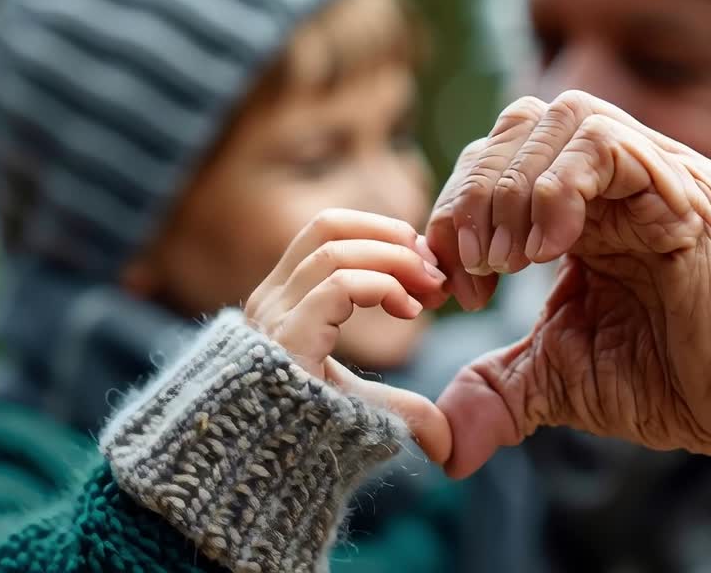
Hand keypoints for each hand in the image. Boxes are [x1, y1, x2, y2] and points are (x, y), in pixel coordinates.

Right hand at [245, 209, 452, 462]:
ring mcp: (274, 317)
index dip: (383, 234)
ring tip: (429, 291)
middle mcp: (271, 301)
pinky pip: (338, 286)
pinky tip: (408, 311)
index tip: (426, 267)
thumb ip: (400, 409)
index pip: (327, 231)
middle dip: (392, 237)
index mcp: (282, 301)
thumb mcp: (361, 411)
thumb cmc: (306, 445)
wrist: (263, 483)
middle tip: (434, 270)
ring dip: (395, 260)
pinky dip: (382, 287)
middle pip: (329, 226)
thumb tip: (447, 443)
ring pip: (336, 249)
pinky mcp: (287, 338)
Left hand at [428, 91, 710, 478]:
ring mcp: (658, 176)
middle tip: (477, 269)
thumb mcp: (555, 380)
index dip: (455, 209)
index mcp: (584, 205)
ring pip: (563, 118)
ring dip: (513, 188)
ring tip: (509, 261)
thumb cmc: (666, 382)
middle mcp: (621, 177)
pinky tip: (546, 251)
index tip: (453, 287)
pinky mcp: (689, 196)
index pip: (498, 154)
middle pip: (521, 123)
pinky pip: (609, 147)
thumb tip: (439, 447)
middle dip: (474, 193)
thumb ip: (494, 391)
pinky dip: (557, 188)